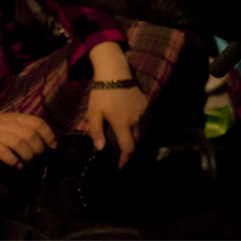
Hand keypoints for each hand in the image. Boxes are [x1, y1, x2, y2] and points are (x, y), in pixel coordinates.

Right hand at [0, 111, 56, 168]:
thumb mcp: (11, 120)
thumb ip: (25, 126)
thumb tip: (45, 141)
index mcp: (17, 117)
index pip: (38, 123)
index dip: (49, 135)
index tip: (53, 146)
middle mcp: (9, 124)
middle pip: (30, 136)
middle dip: (39, 149)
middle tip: (39, 157)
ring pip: (19, 144)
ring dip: (28, 156)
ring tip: (30, 163)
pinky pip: (4, 153)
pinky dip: (14, 161)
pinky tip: (17, 166)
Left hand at [85, 42, 145, 166]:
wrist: (115, 73)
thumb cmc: (101, 94)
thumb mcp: (94, 114)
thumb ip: (97, 132)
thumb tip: (101, 148)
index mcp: (122, 123)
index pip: (129, 147)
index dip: (125, 159)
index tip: (120, 166)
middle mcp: (136, 119)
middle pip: (137, 141)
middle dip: (130, 150)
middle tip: (121, 155)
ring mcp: (143, 111)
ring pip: (143, 131)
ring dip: (135, 139)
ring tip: (126, 141)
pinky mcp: (147, 104)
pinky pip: (145, 121)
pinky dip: (140, 128)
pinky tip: (132, 127)